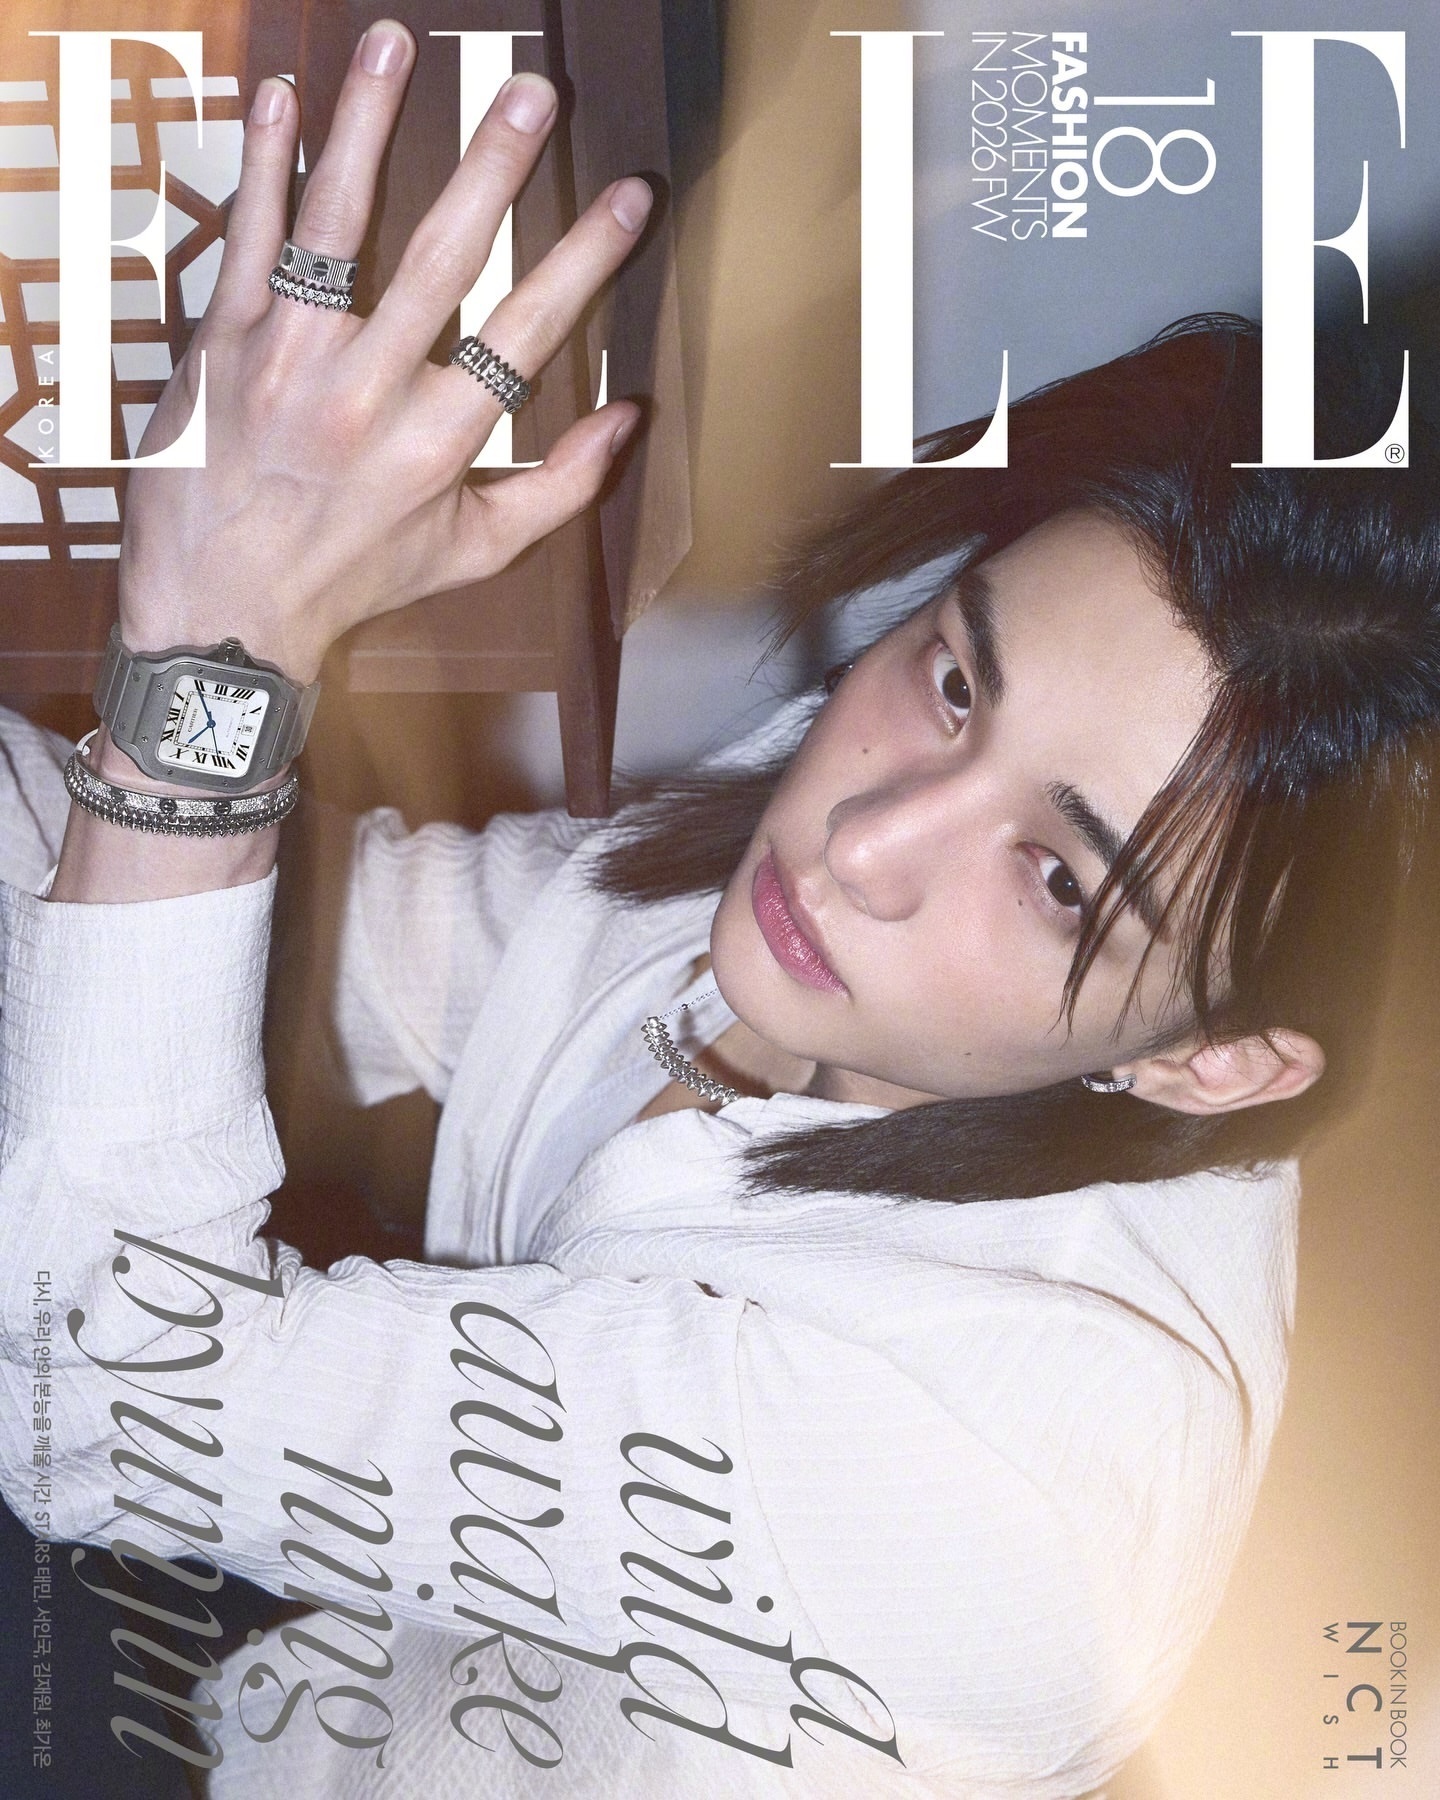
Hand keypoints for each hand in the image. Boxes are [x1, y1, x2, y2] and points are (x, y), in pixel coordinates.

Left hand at [117, 19, 649, 685]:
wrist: (222, 611)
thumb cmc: (355, 579)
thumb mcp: (474, 554)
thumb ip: (561, 488)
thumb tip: (631, 418)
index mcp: (438, 444)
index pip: (529, 331)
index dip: (586, 258)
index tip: (629, 195)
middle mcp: (368, 392)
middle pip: (444, 257)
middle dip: (494, 165)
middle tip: (534, 89)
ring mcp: (289, 359)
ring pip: (337, 222)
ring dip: (369, 124)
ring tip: (397, 43)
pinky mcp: (223, 343)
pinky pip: (249, 238)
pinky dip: (265, 162)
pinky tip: (285, 94)